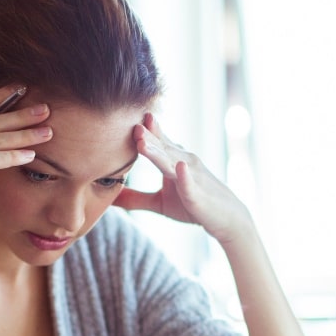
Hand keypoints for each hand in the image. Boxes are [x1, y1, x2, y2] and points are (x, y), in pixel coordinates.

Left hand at [116, 113, 252, 244]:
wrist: (226, 219)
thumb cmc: (192, 206)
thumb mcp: (159, 203)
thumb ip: (135, 198)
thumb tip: (109, 197)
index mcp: (173, 161)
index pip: (157, 142)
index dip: (145, 130)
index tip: (128, 116)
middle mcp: (184, 162)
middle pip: (162, 148)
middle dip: (147, 136)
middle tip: (132, 123)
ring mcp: (193, 177)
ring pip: (172, 162)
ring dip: (158, 152)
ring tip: (142, 141)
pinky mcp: (199, 195)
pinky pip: (190, 185)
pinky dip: (185, 177)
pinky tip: (180, 167)